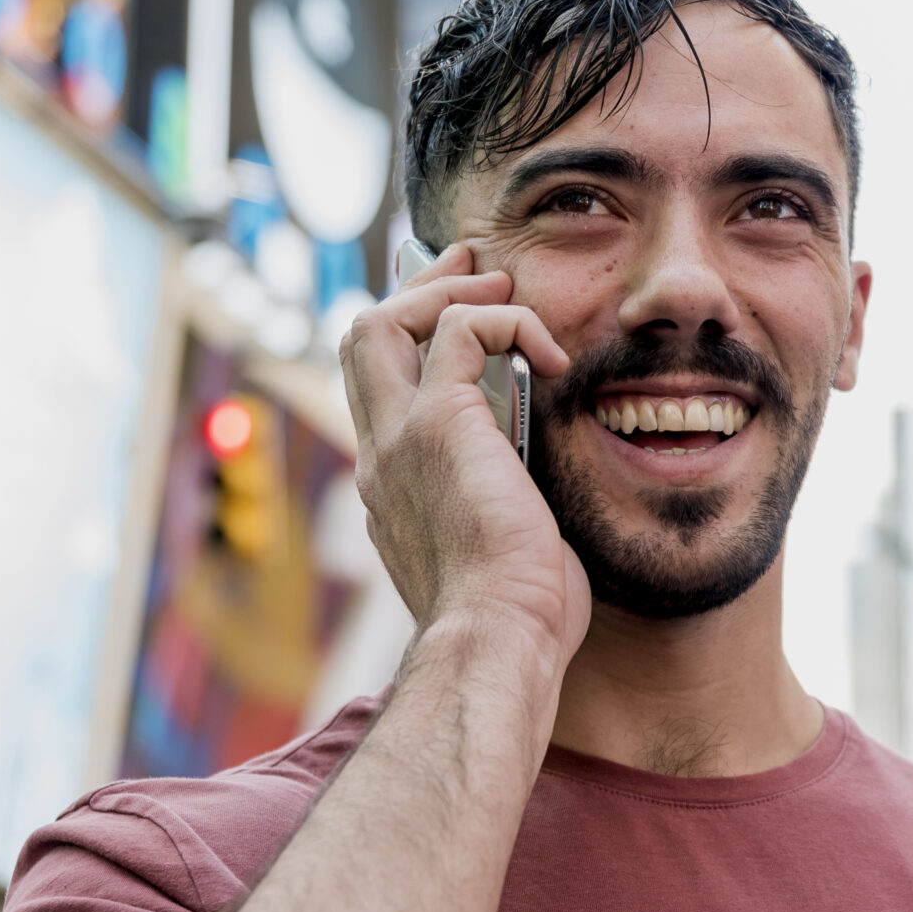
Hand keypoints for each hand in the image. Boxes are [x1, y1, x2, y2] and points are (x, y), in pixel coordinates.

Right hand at [339, 244, 589, 657]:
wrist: (498, 640)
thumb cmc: (517, 619)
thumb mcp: (503, 554)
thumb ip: (505, 511)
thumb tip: (541, 500)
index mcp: (392, 490)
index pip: (379, 395)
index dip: (414, 346)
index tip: (467, 322)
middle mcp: (380, 459)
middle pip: (360, 342)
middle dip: (415, 292)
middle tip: (472, 270)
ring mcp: (397, 440)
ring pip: (382, 321)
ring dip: (447, 292)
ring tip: (505, 292)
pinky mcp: (438, 425)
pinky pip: (461, 330)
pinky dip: (509, 321)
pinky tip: (552, 357)